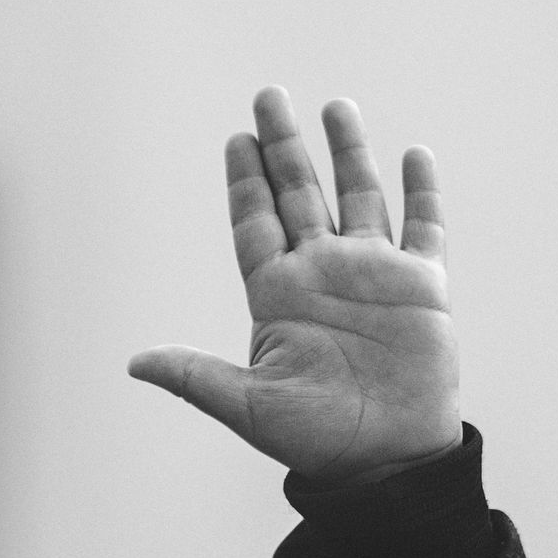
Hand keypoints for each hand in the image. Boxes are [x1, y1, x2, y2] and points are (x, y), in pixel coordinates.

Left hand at [130, 88, 458, 483]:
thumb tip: (134, 363)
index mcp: (278, 296)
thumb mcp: (246, 405)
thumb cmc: (313, 439)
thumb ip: (194, 376)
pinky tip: (413, 153)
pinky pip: (423, 227)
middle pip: (300, 195)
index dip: (245, 184)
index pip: (256, 225)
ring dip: (347, 152)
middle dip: (284, 147)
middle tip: (268, 96)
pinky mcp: (422, 287)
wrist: (382, 461)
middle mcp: (323, 275)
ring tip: (334, 107)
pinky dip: (421, 192)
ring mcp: (373, 275)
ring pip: (359, 196)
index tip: (235, 141)